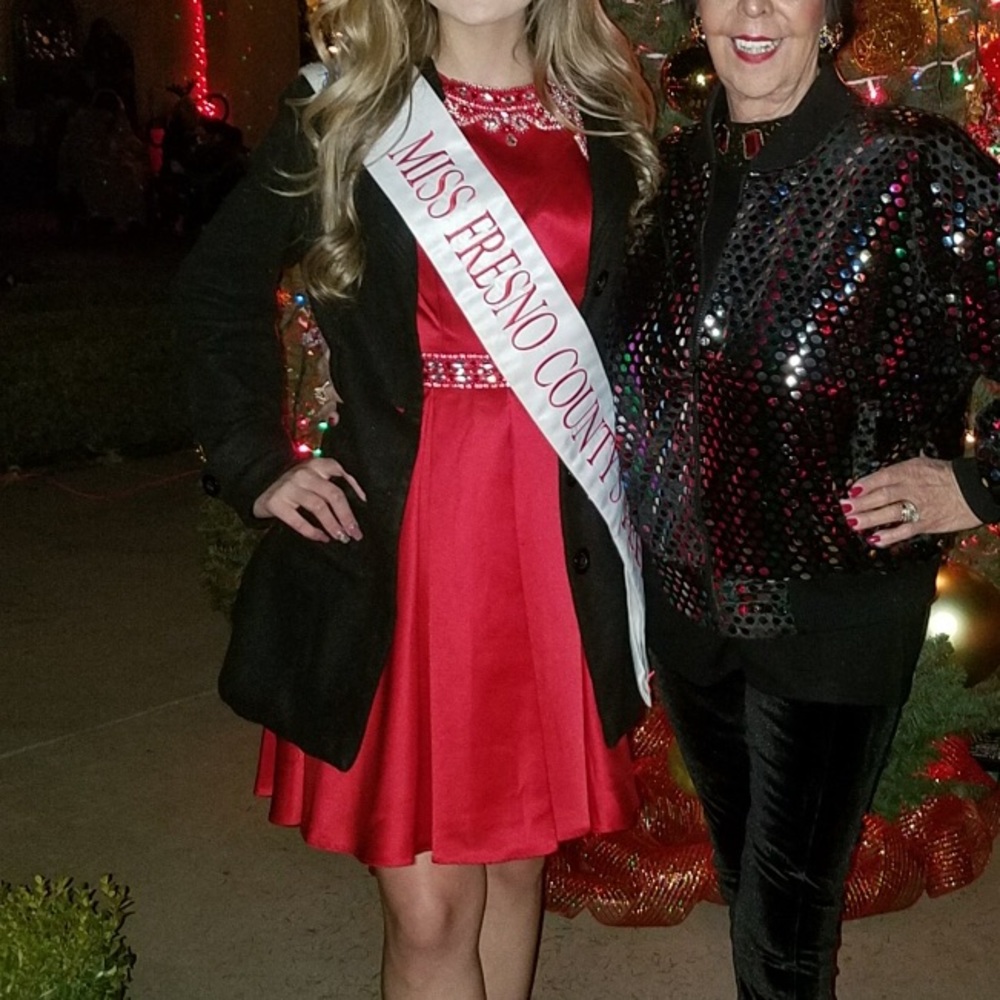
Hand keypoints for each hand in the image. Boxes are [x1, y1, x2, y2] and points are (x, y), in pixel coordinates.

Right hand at [252, 457, 365, 542]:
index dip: (355, 487)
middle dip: (347, 516)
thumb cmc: (296, 487)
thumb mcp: (313, 477)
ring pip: (319, 507)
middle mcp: (303, 473)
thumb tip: (359, 502)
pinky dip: (313, 532)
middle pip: (333, 494)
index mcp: (315, 465)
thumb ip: (332, 483)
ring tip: (342, 537)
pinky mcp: (276, 503)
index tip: (365, 505)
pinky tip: (323, 538)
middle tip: (356, 532)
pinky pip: (299, 521)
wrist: (260, 488)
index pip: (339, 471)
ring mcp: (288, 487)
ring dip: (333, 525)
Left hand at [840, 454, 979, 547]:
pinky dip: (888, 536)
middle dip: (861, 502)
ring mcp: (920, 507)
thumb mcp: (923, 465)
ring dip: (868, 519)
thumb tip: (877, 477)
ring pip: (890, 513)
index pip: (884, 476)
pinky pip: (904, 531)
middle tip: (844, 507)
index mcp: (911, 471)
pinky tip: (873, 539)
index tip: (851, 490)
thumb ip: (900, 471)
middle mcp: (914, 488)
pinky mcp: (927, 524)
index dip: (866, 484)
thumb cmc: (948, 477)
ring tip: (852, 522)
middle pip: (882, 495)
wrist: (977, 490)